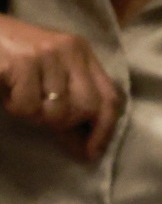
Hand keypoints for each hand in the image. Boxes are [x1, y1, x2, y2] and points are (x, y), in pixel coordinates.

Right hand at [0, 13, 120, 160]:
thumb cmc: (11, 56)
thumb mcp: (48, 73)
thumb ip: (71, 102)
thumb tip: (88, 150)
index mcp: (81, 52)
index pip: (110, 97)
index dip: (105, 129)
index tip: (93, 153)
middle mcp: (69, 50)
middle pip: (88, 107)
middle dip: (64, 123)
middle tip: (40, 115)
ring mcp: (47, 53)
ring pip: (56, 111)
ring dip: (35, 115)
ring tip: (21, 97)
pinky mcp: (22, 61)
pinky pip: (28, 106)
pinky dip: (15, 106)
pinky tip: (7, 90)